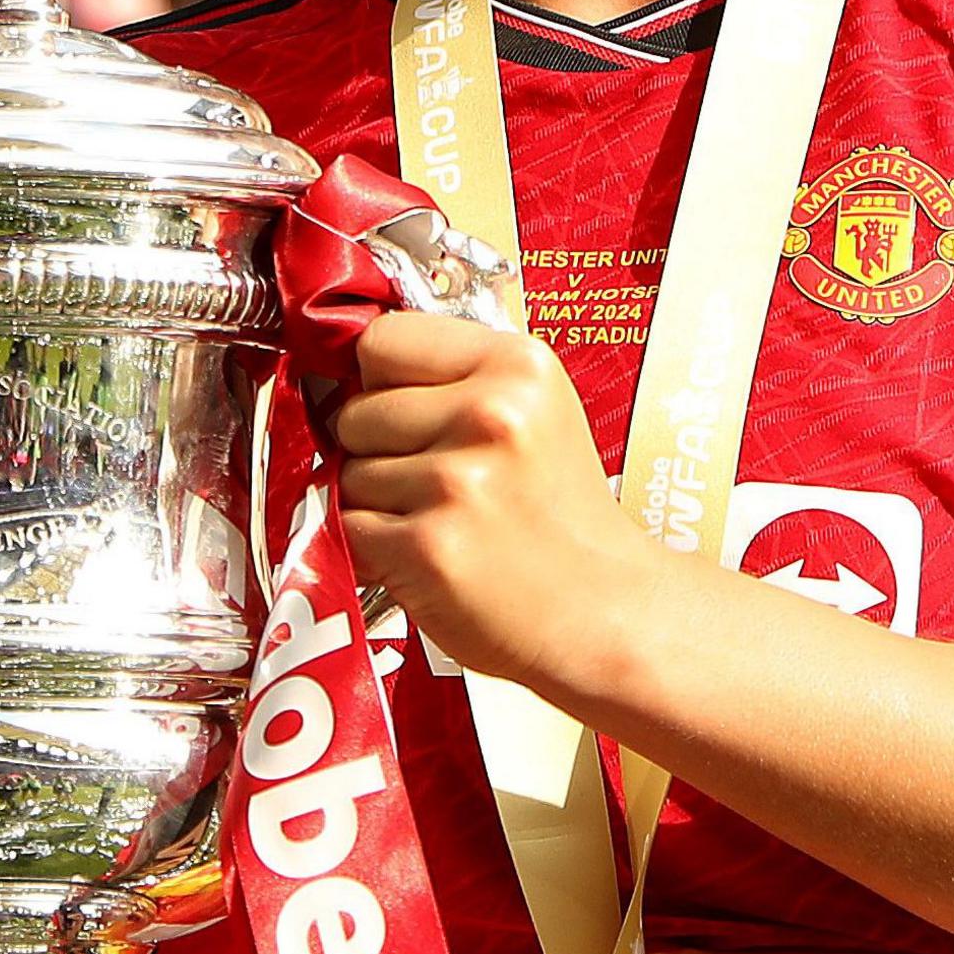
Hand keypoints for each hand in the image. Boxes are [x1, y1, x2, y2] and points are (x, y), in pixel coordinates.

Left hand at [327, 311, 661, 694]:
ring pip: (350, 473)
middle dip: (380, 451)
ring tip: (446, 522)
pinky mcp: (427, 546)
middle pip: (358, 411)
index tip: (408, 412)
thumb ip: (457, 379)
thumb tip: (350, 372)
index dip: (383, 383)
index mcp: (517, 365)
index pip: (382, 341)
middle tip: (444, 484)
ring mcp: (456, 481)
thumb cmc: (562, 517)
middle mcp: (489, 414)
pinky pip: (348, 528)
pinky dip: (374, 549)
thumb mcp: (537, 412)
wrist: (605, 612)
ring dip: (379, 505)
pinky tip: (429, 556)